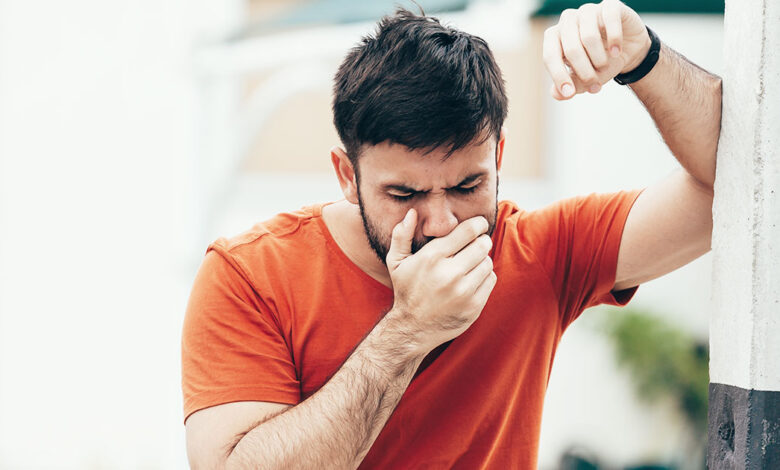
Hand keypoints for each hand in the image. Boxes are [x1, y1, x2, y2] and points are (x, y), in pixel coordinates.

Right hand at [385, 209, 496, 353]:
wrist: (413, 329)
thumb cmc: (406, 290)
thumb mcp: (396, 262)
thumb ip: (401, 235)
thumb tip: (412, 212)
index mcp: (432, 257)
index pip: (468, 231)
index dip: (478, 224)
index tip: (479, 224)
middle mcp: (449, 273)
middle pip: (482, 245)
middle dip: (481, 241)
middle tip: (475, 244)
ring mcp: (463, 291)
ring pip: (488, 262)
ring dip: (482, 260)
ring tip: (469, 265)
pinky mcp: (474, 306)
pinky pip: (490, 280)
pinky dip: (484, 277)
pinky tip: (471, 280)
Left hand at [542, 0, 650, 99]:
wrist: (628, 50)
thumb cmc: (600, 63)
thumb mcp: (586, 79)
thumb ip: (572, 85)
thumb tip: (557, 94)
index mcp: (555, 37)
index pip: (550, 55)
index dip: (559, 75)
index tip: (569, 93)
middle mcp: (568, 21)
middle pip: (571, 48)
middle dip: (584, 71)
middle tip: (594, 85)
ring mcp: (588, 11)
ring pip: (589, 36)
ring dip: (599, 58)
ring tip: (605, 66)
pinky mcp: (609, 5)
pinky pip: (610, 18)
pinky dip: (615, 39)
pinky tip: (617, 51)